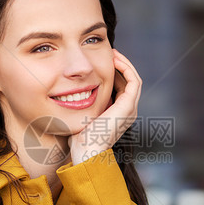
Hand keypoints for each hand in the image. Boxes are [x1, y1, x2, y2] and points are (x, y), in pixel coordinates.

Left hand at [68, 50, 141, 164]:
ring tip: (113, 53)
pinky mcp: (129, 105)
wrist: (87, 150)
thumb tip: (69, 95)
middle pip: (129, 81)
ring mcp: (130, 108)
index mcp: (119, 114)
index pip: (122, 87)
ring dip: (124, 64)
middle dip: (120, 66)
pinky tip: (114, 60)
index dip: (114, 72)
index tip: (102, 61)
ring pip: (134, 78)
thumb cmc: (80, 138)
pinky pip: (134, 80)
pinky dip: (126, 68)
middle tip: (109, 53)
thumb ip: (82, 106)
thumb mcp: (82, 117)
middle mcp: (128, 111)